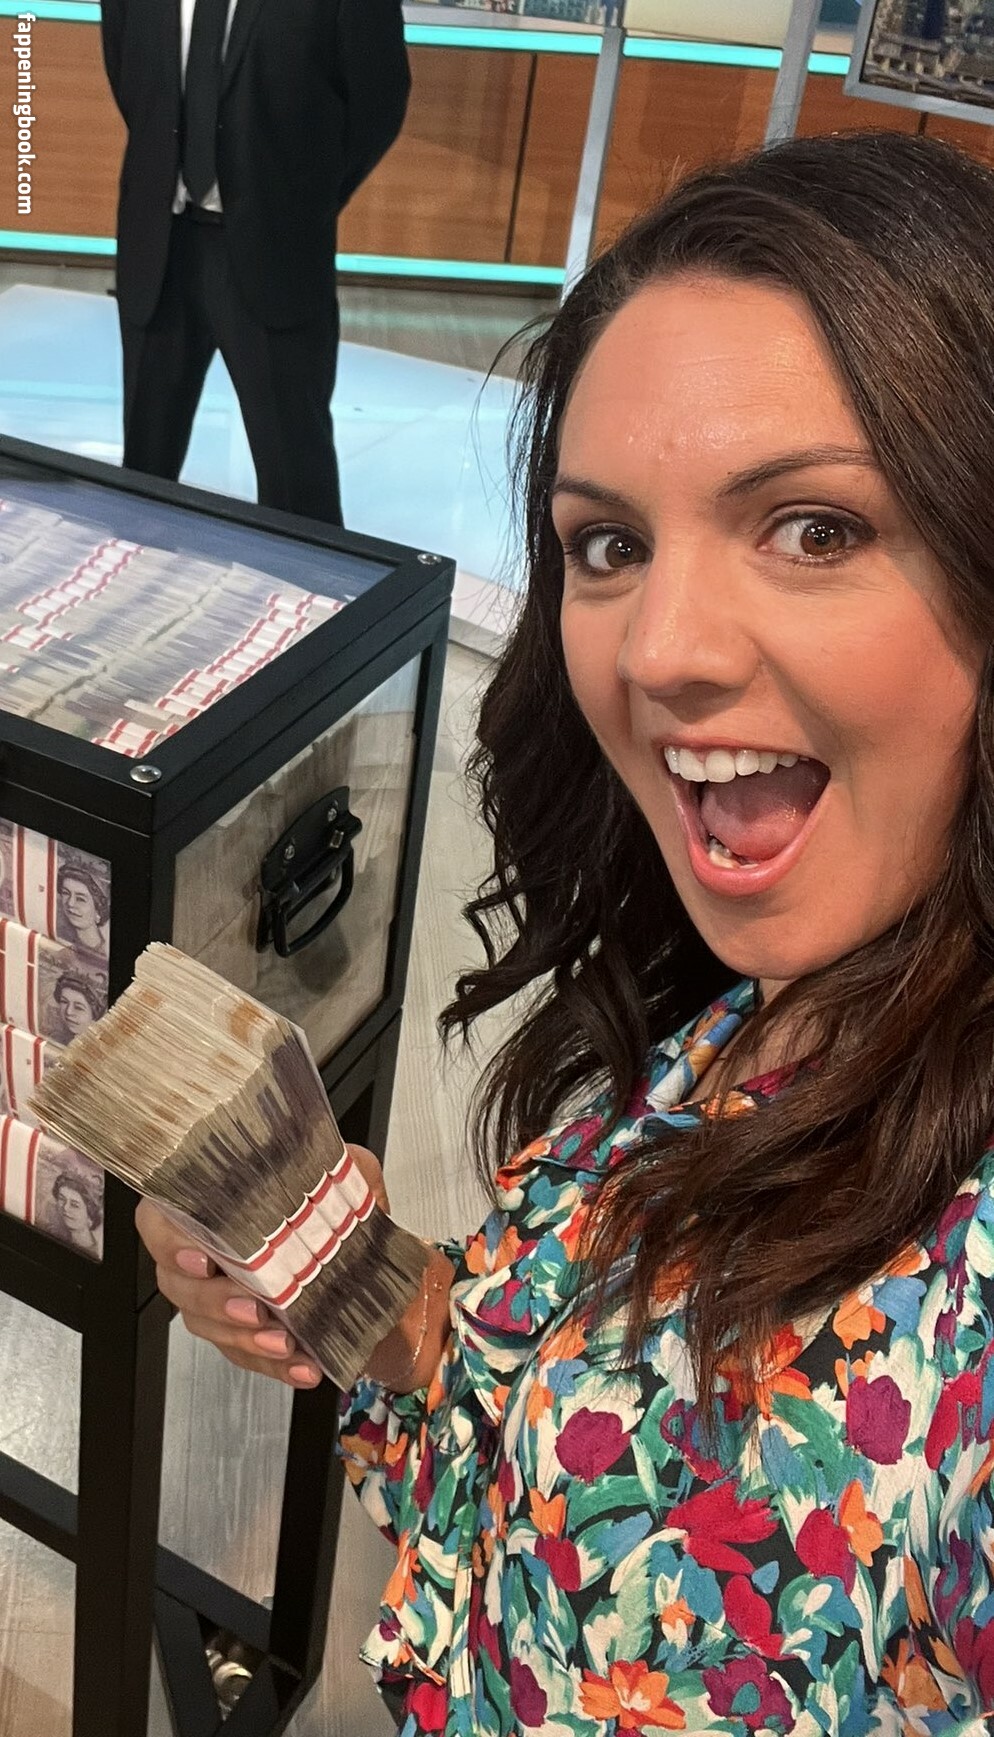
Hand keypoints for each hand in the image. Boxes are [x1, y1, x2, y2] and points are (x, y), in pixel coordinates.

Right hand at [136, 1145, 390, 1387]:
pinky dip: (273, 1366)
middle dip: (214, 1301)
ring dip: (243, 1338)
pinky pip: (243, 1356)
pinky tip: (303, 1365)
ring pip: (206, 1325)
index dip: (170, 1243)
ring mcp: (213, 1300)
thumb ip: (343, 1170)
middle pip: (178, 1284)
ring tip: (282, 1341)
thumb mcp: (348, 1177)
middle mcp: (201, 1253)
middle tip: (254, 1308)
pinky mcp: (236, 1336)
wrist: (364, 1267)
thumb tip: (345, 1172)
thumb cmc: (335, 1215)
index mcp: (210, 1206)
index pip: (159, 1220)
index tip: (204, 1260)